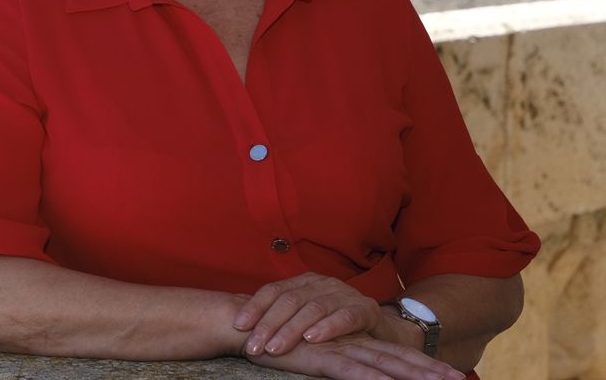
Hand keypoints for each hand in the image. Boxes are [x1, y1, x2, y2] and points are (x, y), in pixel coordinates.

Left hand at [233, 272, 385, 356]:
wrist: (379, 326)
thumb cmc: (334, 321)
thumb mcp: (306, 315)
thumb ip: (282, 316)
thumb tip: (244, 326)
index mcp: (303, 281)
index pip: (273, 290)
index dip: (254, 306)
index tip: (238, 326)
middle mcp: (321, 283)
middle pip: (289, 300)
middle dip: (269, 324)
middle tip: (254, 346)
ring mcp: (344, 293)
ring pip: (313, 308)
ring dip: (292, 329)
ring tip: (276, 347)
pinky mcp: (365, 308)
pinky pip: (344, 316)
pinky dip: (327, 327)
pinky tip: (312, 338)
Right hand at [245, 332, 462, 379]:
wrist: (245, 324)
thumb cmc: (276, 340)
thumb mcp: (313, 353)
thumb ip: (336, 359)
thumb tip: (356, 368)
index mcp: (352, 341)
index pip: (395, 353)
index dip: (423, 364)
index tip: (452, 376)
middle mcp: (350, 342)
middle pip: (398, 358)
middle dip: (429, 371)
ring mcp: (337, 348)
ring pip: (383, 364)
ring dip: (412, 376)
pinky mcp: (320, 356)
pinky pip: (351, 370)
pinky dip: (371, 379)